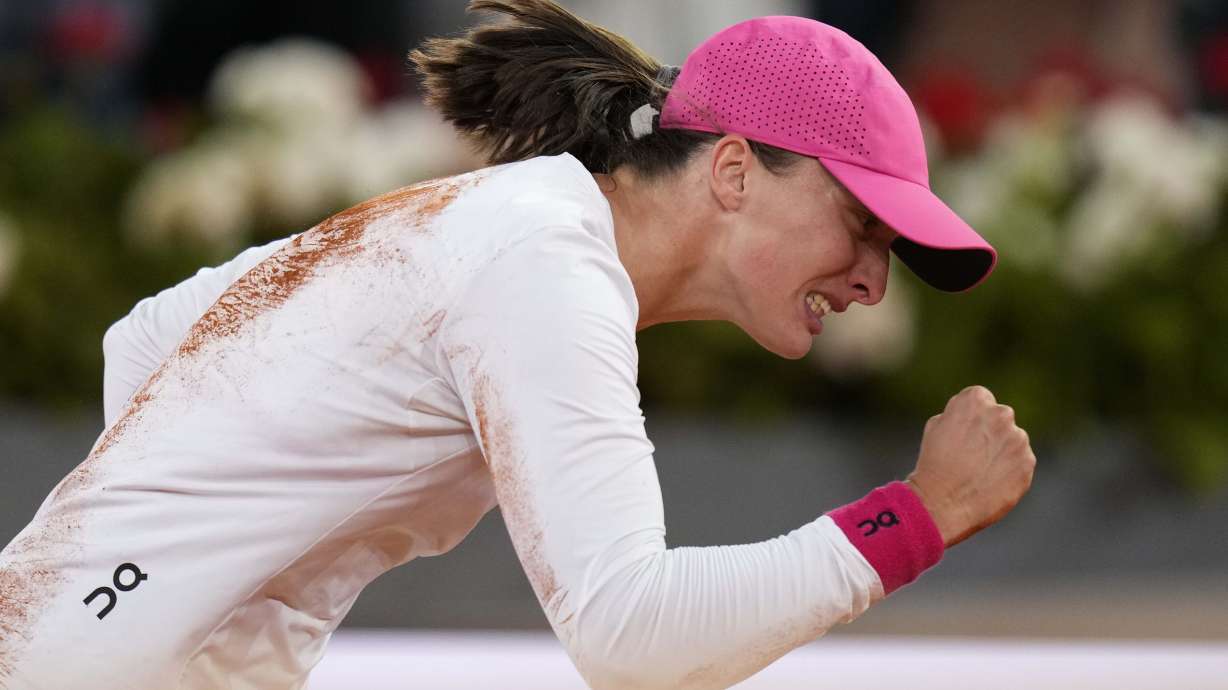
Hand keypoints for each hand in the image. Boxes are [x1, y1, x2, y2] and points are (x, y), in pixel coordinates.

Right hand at [905, 386, 1035, 547]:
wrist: (943, 502)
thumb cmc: (933, 464)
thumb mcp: (936, 426)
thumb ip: (960, 415)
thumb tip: (975, 419)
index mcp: (975, 400)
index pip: (980, 399)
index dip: (970, 418)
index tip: (962, 434)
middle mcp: (1002, 414)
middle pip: (1000, 418)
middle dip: (990, 432)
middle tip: (972, 455)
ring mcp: (1018, 439)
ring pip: (1013, 441)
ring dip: (1001, 452)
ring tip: (979, 472)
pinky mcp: (1027, 463)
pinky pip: (1020, 463)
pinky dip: (1009, 471)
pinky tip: (990, 483)